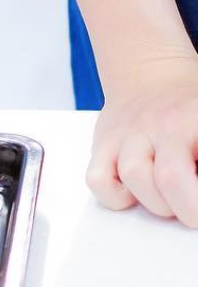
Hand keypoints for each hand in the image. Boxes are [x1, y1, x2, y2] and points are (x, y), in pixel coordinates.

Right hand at [88, 57, 197, 226]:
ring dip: (156, 202)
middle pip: (171, 177)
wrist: (149, 73)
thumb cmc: (187, 105)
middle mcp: (162, 126)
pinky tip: (134, 192)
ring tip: (169, 199)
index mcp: (195, 118)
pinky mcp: (102, 144)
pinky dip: (115, 196)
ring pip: (135, 177)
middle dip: (188, 209)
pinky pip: (98, 180)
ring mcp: (128, 135)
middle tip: (195, 212)